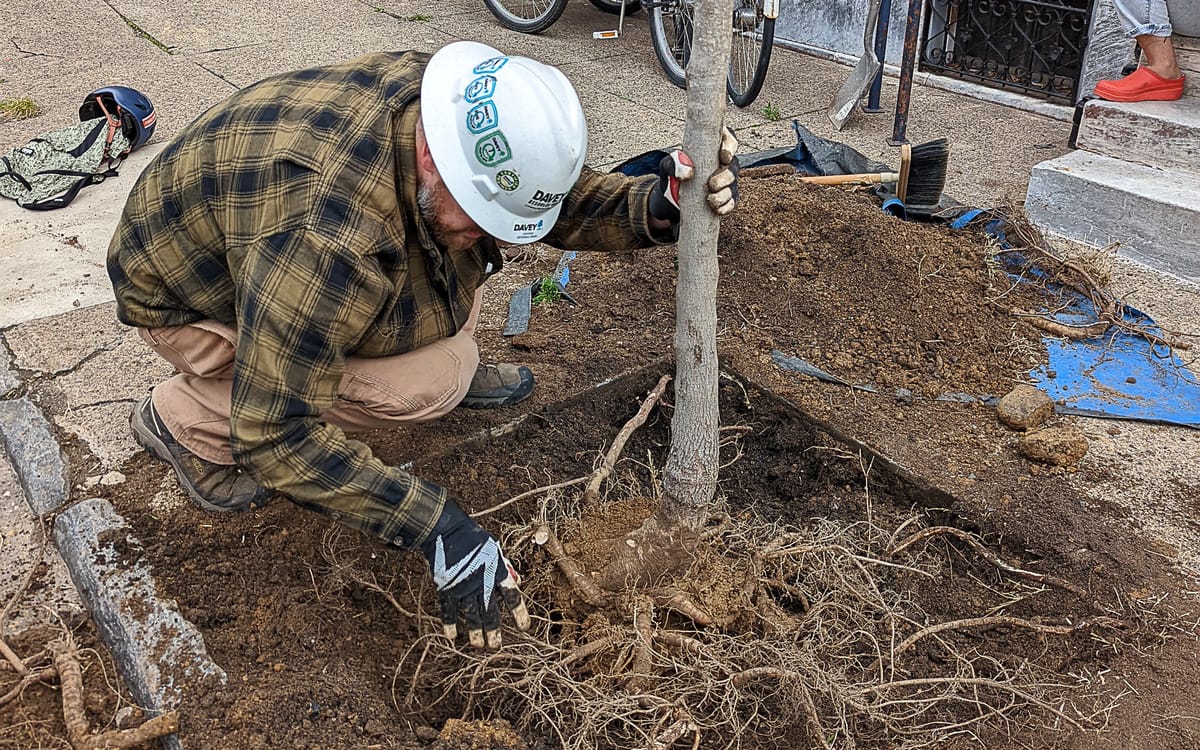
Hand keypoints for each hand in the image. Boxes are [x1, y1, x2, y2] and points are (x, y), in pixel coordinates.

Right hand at [419, 499, 530, 648]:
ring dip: (476, 633)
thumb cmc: (473, 538)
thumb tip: (518, 583)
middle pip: (491, 612)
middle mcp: (482, 582)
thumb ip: (506, 567)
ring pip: (471, 615)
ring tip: (479, 646)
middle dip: (494, 631)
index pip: (512, 596)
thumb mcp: (495, 549)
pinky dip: (450, 624)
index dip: (519, 613)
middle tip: (497, 647)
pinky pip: (448, 611)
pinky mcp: (447, 588)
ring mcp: (464, 587)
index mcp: (497, 571)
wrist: (446, 530)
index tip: (525, 627)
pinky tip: (452, 636)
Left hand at [647, 127, 739, 222]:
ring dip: (724, 193)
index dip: (730, 146)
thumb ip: (674, 163)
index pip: (728, 139)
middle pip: (734, 165)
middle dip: (726, 176)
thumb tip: (688, 173)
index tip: (723, 157)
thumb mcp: (668, 165)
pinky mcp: (727, 197)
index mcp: (713, 146)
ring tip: (711, 199)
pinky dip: (725, 206)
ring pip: (733, 185)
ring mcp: (727, 180)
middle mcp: (724, 162)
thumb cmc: (674, 173)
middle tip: (712, 184)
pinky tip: (717, 209)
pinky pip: (731, 202)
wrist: (671, 196)